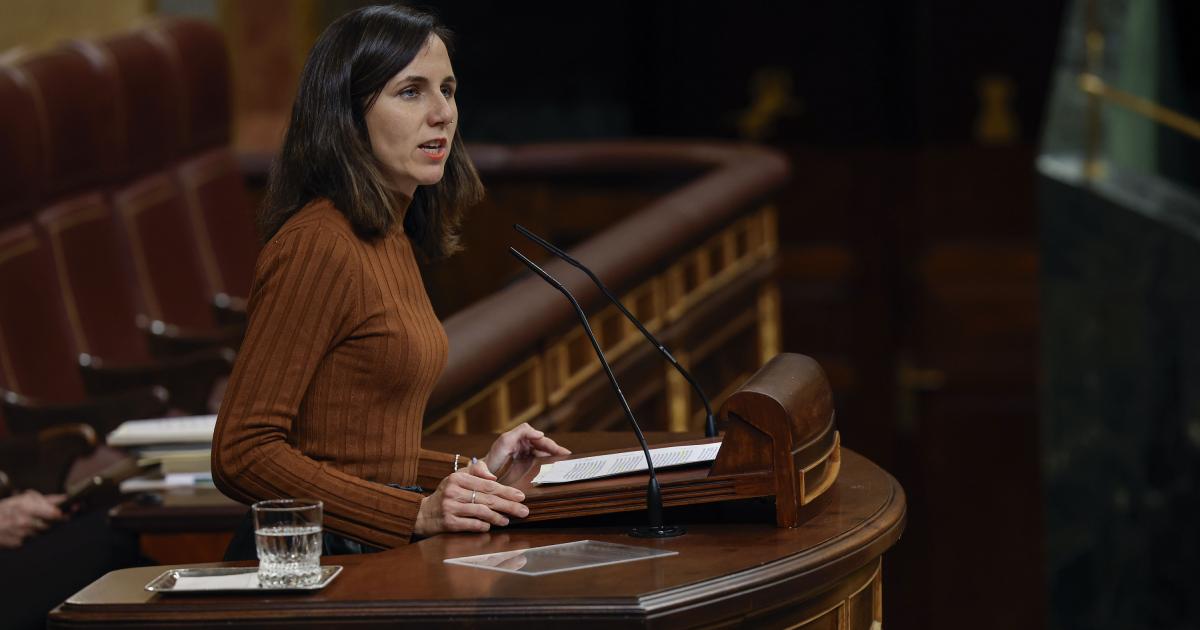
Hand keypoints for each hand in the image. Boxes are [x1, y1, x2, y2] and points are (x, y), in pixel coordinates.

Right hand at [0, 490, 65, 548]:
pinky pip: (30, 540)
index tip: (65, 513)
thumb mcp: (22, 499)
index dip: (62, 514)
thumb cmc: (4, 509)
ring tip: (23, 523)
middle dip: (48, 521)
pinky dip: (27, 536)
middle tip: (39, 518)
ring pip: (40, 533)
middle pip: (50, 525)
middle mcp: (25, 521)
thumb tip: (65, 499)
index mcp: (27, 507)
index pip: (54, 514)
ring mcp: (21, 534)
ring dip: (37, 529)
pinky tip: (17, 531)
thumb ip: (45, 499)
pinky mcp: (17, 544)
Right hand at [413, 459, 528, 535]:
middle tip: (524, 510)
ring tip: (508, 520)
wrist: (423, 514)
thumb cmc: (446, 494)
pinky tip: (491, 526)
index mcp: (458, 477)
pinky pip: (471, 524)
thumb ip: (476, 471)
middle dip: (508, 505)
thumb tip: (494, 477)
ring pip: (481, 512)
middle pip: (487, 499)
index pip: (488, 485)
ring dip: (498, 517)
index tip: (521, 496)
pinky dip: (483, 526)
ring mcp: (450, 507)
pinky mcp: (448, 523)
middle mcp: (453, 491)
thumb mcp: (458, 477)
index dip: (506, 491)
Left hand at [484, 422, 570, 472]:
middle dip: (554, 448)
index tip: (558, 449)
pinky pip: (539, 459)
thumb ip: (522, 432)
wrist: (482, 475)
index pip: (535, 436)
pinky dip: (548, 461)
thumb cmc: (490, 459)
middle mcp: (521, 443)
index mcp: (516, 437)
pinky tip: (556, 465)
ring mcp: (523, 452)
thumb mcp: (504, 442)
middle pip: (541, 443)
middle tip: (566, 454)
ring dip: (553, 454)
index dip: (547, 442)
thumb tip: (540, 433)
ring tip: (565, 459)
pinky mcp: (524, 462)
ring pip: (542, 451)